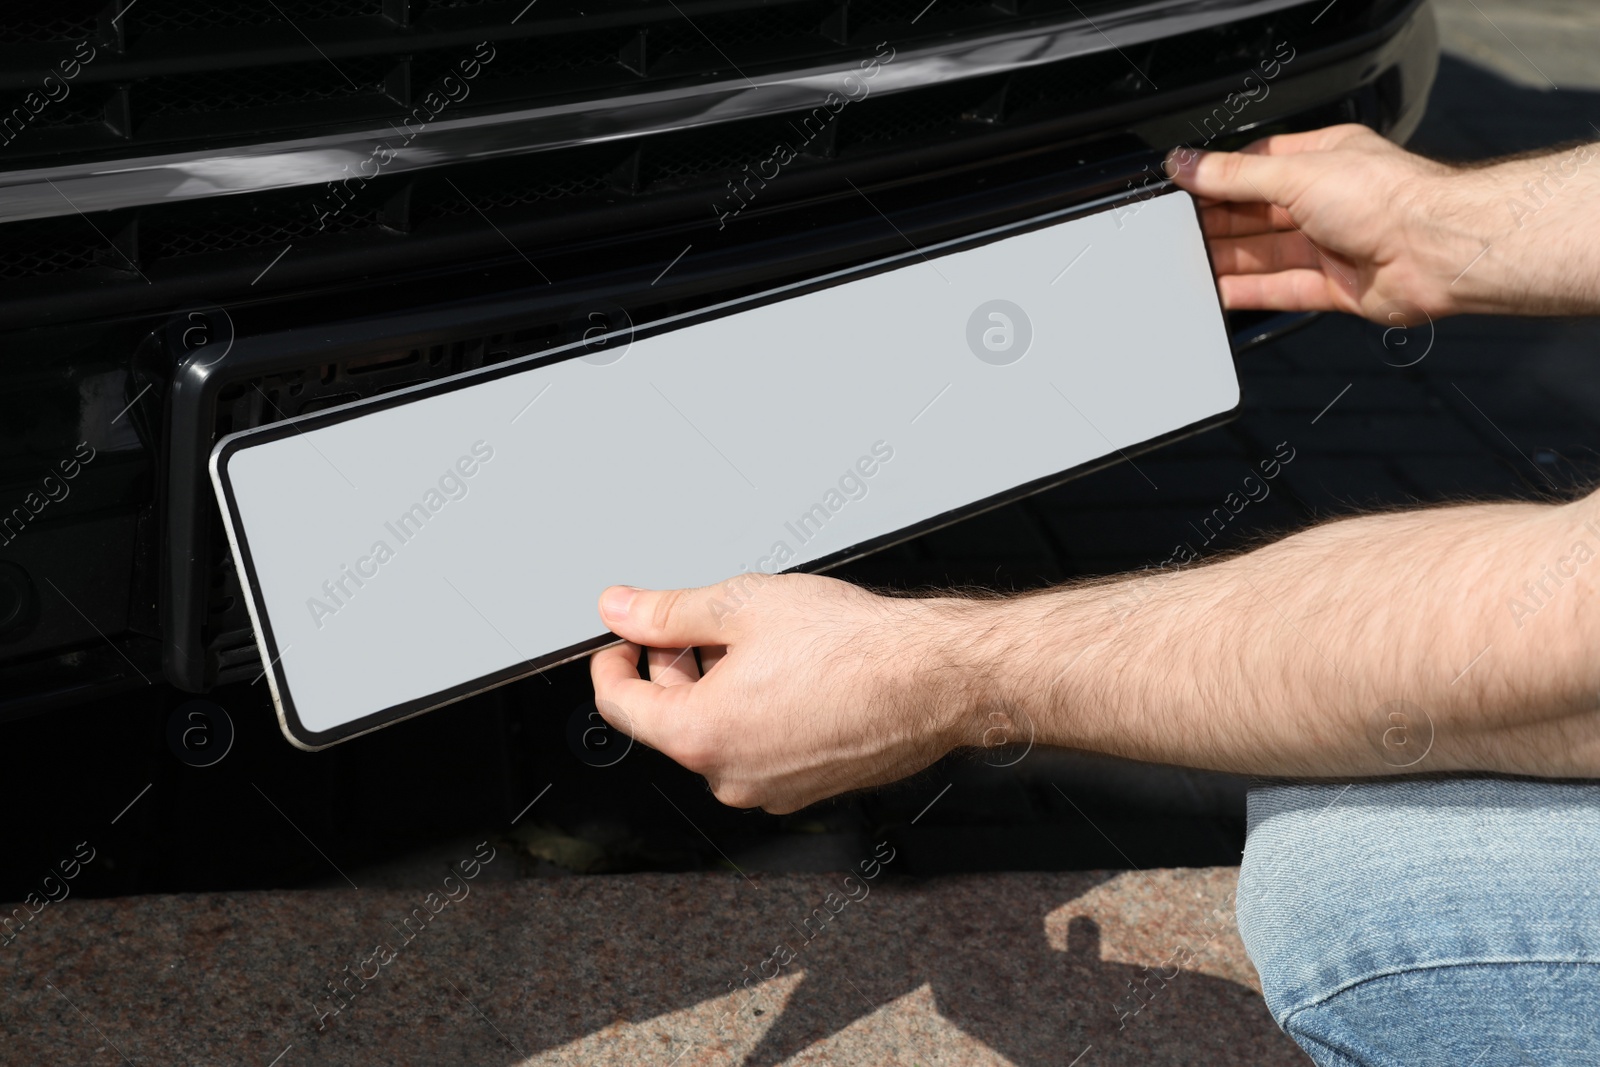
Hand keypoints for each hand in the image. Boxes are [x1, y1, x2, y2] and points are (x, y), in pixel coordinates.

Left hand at [589, 573, 980, 812]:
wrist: (933, 678)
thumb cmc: (853, 647)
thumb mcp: (742, 606)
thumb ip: (667, 610)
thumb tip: (620, 608)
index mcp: (700, 736)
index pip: (619, 704)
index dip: (612, 660)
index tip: (624, 635)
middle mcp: (731, 777)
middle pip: (672, 717)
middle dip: (678, 665)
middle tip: (710, 622)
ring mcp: (771, 790)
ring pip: (720, 733)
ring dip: (722, 688)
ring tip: (765, 641)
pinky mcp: (808, 790)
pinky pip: (762, 749)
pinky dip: (760, 713)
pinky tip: (793, 673)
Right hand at [1167, 124, 1472, 321]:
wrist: (1436, 250)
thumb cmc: (1388, 198)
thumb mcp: (1297, 172)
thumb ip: (1236, 175)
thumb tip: (1188, 164)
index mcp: (1324, 159)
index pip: (1257, 166)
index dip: (1218, 178)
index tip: (1181, 188)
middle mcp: (1329, 201)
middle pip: (1257, 214)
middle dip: (1218, 222)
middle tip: (1175, 230)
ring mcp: (1332, 246)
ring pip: (1266, 254)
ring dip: (1228, 259)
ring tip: (1187, 264)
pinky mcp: (1335, 287)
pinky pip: (1282, 290)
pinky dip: (1249, 292)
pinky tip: (1218, 292)